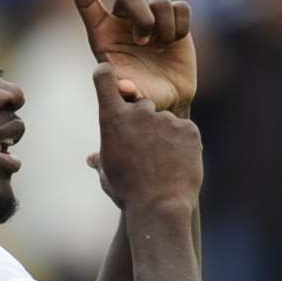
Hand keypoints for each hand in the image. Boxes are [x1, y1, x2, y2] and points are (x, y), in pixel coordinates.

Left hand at [75, 0, 195, 115]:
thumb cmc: (139, 95)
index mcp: (102, 35)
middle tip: (143, 41)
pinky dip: (181, 24)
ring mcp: (149, 18)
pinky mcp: (173, 19)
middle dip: (140, 14)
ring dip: (162, 25)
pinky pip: (180, 7)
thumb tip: (124, 87)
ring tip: (161, 47)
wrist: (167, 98)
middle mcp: (123, 22)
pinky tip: (174, 42)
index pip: (86, 4)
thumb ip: (124, 90)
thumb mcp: (128, 95)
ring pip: (159, 2)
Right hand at [93, 63, 202, 210]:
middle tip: (143, 149)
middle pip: (140, 105)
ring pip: (163, 121)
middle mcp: (139, 112)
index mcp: (113, 118)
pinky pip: (184, 131)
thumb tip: (92, 158)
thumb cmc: (127, 191)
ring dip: (162, 135)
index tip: (106, 74)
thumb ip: (101, 160)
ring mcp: (165, 119)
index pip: (104, 78)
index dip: (105, 74)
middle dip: (142, 122)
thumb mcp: (107, 175)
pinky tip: (176, 163)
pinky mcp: (189, 128)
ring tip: (161, 163)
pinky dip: (181, 144)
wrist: (159, 206)